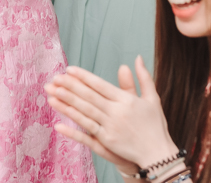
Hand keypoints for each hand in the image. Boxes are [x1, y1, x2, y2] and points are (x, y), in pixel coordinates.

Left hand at [45, 55, 177, 174]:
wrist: (158, 153)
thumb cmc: (155, 124)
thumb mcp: (152, 98)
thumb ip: (143, 77)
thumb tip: (137, 57)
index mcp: (126, 100)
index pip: (100, 85)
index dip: (83, 77)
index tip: (69, 70)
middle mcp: (116, 112)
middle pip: (88, 97)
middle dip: (69, 87)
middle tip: (54, 78)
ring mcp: (110, 128)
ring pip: (84, 113)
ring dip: (66, 103)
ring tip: (51, 94)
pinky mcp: (107, 142)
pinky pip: (86, 133)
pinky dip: (72, 129)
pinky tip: (58, 124)